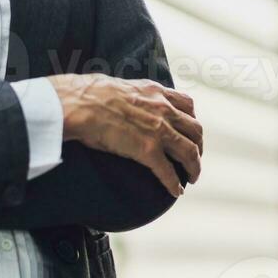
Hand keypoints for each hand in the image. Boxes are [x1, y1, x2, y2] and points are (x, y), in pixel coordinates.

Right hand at [46, 74, 201, 197]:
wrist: (79, 104)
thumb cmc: (90, 93)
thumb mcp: (121, 86)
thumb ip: (133, 94)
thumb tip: (124, 99)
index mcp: (156, 92)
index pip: (187, 105)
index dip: (192, 121)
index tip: (189, 131)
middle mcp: (163, 109)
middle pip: (195, 130)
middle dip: (198, 146)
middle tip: (194, 158)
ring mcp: (158, 130)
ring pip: (189, 152)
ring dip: (194, 167)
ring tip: (192, 178)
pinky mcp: (148, 151)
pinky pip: (169, 172)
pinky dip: (174, 184)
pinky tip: (175, 192)